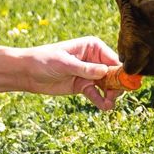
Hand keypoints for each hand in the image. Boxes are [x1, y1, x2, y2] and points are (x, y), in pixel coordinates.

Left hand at [0, 35, 126, 108]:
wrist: (27, 73)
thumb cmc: (44, 60)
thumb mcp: (64, 63)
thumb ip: (85, 68)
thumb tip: (105, 72)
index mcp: (93, 47)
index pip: (113, 60)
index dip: (121, 72)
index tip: (126, 83)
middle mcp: (94, 59)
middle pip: (113, 74)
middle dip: (117, 85)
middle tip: (114, 96)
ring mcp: (90, 74)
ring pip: (107, 86)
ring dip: (110, 95)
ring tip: (108, 104)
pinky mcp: (83, 86)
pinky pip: (96, 94)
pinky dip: (101, 100)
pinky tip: (104, 106)